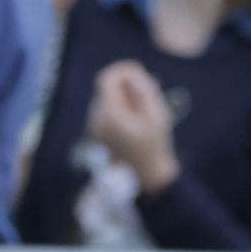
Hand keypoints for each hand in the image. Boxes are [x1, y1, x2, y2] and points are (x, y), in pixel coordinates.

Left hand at [86, 60, 179, 194]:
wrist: (146, 180)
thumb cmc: (155, 149)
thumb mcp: (156, 116)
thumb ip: (143, 90)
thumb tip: (132, 71)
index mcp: (110, 113)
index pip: (107, 78)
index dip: (123, 71)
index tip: (140, 74)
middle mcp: (96, 119)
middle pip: (106, 89)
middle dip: (126, 86)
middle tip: (149, 93)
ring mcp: (94, 128)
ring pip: (106, 101)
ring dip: (123, 99)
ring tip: (144, 112)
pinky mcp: (96, 136)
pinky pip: (105, 114)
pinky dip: (118, 112)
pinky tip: (135, 125)